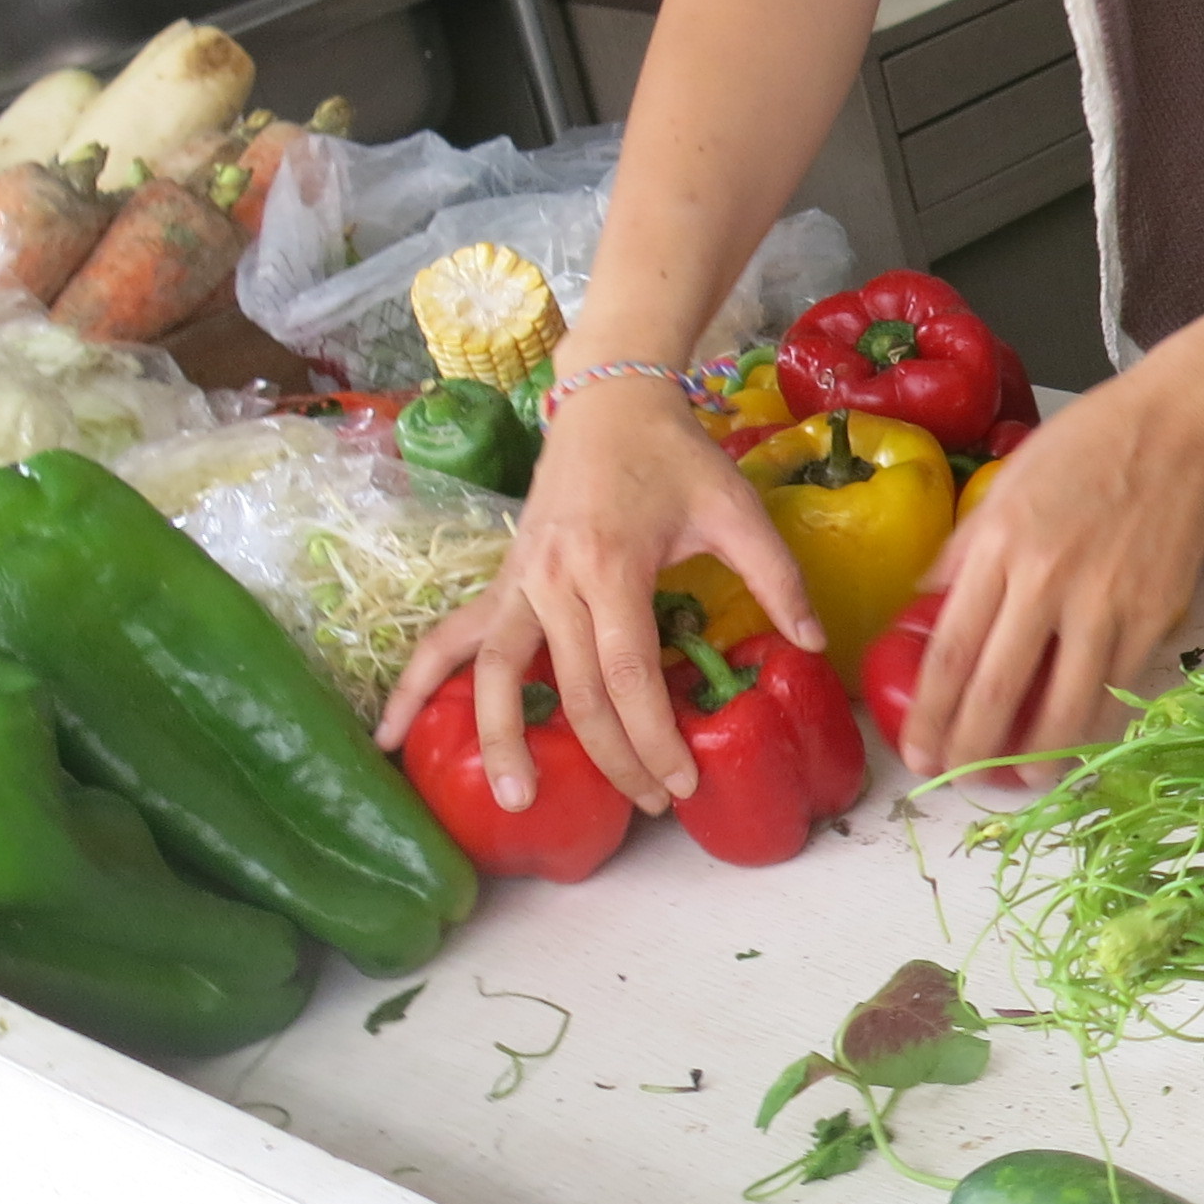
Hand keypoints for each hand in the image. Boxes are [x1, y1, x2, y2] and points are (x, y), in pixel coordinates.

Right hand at [376, 373, 820, 817]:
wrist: (610, 398)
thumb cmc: (676, 454)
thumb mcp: (736, 508)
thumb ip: (776, 577)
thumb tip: (812, 645)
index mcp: (613, 565)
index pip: (628, 675)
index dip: (653, 737)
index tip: (683, 780)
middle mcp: (555, 580)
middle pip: (574, 689)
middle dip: (612, 757)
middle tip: (651, 805)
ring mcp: (518, 581)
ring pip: (497, 674)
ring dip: (502, 739)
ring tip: (514, 800)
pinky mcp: (501, 580)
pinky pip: (449, 639)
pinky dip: (417, 685)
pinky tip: (391, 734)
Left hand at [893, 370, 1203, 777]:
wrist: (1182, 426)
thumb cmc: (1090, 440)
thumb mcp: (1007, 481)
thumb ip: (966, 548)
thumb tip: (931, 606)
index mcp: (999, 544)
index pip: (952, 652)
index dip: (930, 714)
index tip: (915, 750)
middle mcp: (1048, 580)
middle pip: (996, 691)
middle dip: (968, 749)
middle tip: (952, 780)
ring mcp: (1106, 603)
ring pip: (1062, 707)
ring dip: (1033, 757)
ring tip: (1014, 781)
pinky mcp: (1154, 615)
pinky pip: (1115, 690)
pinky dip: (1091, 727)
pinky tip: (1073, 744)